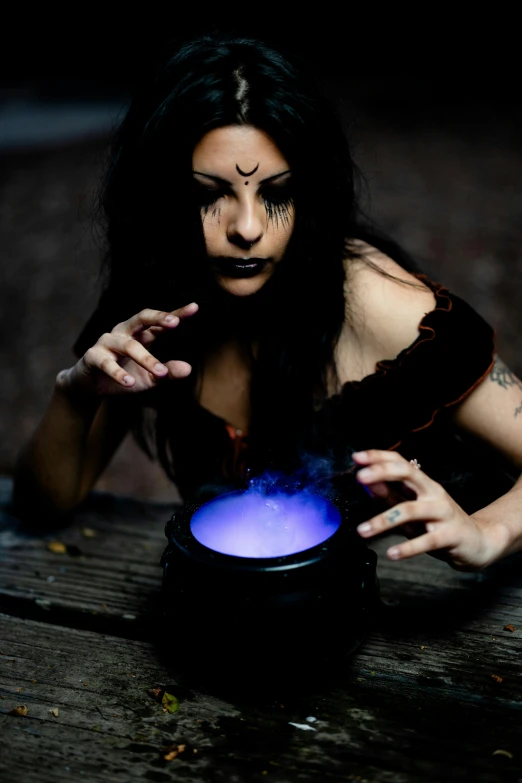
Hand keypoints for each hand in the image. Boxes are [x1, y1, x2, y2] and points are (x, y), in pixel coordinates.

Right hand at [57, 303, 198, 396]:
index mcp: (140, 335)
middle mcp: (124, 333)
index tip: (194, 307)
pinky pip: (106, 362)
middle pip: (141, 318)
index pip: (159, 323)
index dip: (176, 314)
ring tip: (160, 372)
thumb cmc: (124, 377)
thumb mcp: (149, 379)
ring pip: (128, 345)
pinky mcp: (93, 356)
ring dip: (145, 358)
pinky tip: (129, 382)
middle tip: (174, 322)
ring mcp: (107, 342)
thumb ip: (167, 373)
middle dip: (158, 318)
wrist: (91, 388)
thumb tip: (188, 369)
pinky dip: (118, 373)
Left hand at [353, 449, 502, 570]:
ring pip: (410, 510)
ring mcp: (443, 513)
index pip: (401, 462)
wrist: (478, 542)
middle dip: (382, 472)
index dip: (379, 457)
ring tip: (362, 530)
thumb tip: (367, 484)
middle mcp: (433, 493)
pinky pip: (426, 541)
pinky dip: (407, 548)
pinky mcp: (450, 535)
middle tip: (360, 477)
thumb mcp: (412, 508)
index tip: (357, 457)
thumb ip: (390, 497)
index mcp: (423, 484)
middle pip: (407, 474)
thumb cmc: (439, 524)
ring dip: (383, 520)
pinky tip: (391, 554)